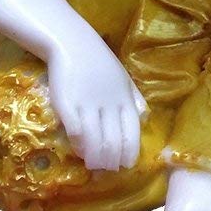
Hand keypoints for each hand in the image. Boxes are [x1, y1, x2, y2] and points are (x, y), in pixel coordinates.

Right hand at [46, 32, 147, 171]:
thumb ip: (134, 98)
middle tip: (105, 169)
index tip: (124, 165)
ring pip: (94, 142)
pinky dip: (76, 143)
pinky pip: (74, 130)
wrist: (71, 42)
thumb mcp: (123, 77)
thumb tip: (144, 118)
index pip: (131, 135)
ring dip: (93, 158)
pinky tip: (77, 147)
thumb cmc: (99, 61)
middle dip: (110, 162)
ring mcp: (87, 104)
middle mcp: (108, 105)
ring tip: (91, 164)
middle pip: (113, 143)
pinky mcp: (66, 103)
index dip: (128, 154)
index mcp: (124, 100)